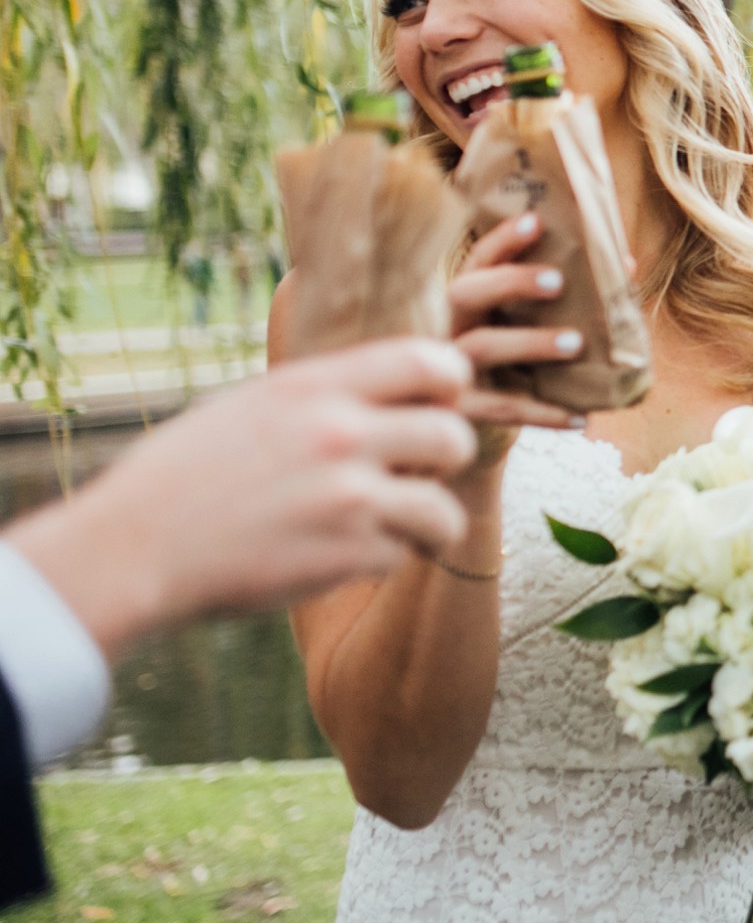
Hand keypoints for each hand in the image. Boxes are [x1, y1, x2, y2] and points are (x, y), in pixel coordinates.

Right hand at [9, 338, 477, 658]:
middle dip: (442, 462)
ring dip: (425, 523)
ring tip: (393, 526)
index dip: (448, 385)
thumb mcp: (251, 406)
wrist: (129, 550)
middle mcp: (338, 434)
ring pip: (443, 508)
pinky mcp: (344, 556)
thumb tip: (397, 386)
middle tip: (414, 475)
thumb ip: (326, 394)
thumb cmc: (186, 476)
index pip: (430, 361)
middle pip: (452, 436)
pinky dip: (379, 561)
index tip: (436, 405)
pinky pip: (399, 556)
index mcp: (313, 387)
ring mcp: (346, 497)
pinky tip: (338, 555)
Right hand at [447, 211, 587, 440]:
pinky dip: (544, 413)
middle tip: (559, 281)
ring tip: (577, 343)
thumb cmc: (518, 364)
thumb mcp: (536, 327)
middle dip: (511, 282)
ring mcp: (452, 367)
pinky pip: (502, 408)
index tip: (536, 220)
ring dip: (530, 342)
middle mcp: (453, 327)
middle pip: (465, 292)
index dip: (504, 240)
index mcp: (471, 299)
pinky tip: (581, 418)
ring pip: (482, 347)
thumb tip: (625, 261)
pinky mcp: (463, 410)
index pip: (479, 259)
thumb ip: (572, 296)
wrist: (481, 429)